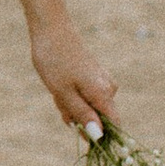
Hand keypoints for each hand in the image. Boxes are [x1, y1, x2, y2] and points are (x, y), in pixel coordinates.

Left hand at [28, 11, 116, 139]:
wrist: (50, 29)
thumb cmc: (54, 61)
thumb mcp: (63, 93)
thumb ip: (82, 115)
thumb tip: (99, 136)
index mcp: (104, 94)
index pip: (114, 126)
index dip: (99, 136)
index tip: (78, 132)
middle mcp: (108, 88)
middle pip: (97, 118)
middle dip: (76, 116)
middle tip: (59, 101)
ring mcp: (101, 81)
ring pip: (87, 107)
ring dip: (70, 105)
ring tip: (57, 89)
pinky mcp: (93, 77)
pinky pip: (83, 96)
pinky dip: (69, 96)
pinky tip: (59, 84)